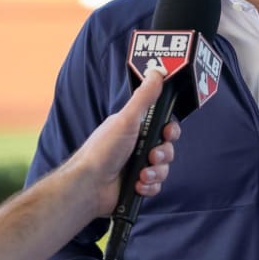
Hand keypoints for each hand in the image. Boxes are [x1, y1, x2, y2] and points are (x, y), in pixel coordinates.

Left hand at [71, 66, 180, 216]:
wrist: (89, 186)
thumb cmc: (102, 150)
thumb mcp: (126, 119)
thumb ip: (145, 97)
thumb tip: (156, 73)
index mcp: (135, 127)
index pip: (163, 126)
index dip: (169, 131)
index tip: (166, 133)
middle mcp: (137, 146)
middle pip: (167, 148)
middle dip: (163, 154)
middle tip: (151, 156)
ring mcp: (137, 166)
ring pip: (163, 168)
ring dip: (156, 172)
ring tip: (141, 174)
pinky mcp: (137, 185)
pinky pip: (156, 185)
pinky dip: (149, 186)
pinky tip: (137, 185)